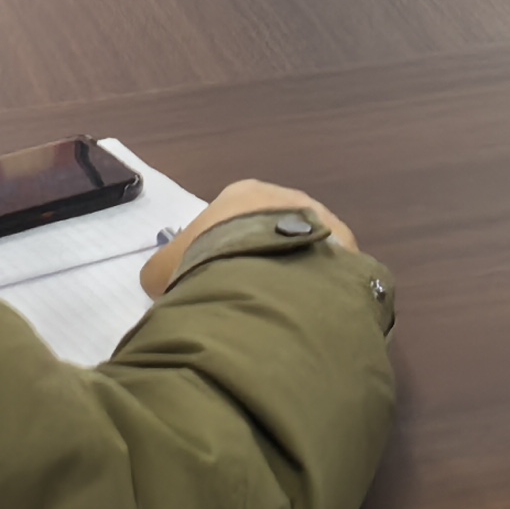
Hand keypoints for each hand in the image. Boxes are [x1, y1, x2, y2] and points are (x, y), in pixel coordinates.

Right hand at [142, 178, 356, 297]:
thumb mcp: (162, 271)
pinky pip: (328, 273)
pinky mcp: (347, 251)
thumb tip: (165, 283)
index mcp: (244, 192)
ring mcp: (323, 221)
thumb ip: (164, 271)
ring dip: (293, 274)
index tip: (214, 278)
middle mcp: (288, 197)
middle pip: (272, 230)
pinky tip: (300, 315)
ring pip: (304, 250)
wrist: (260, 282)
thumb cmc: (205, 264)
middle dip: (261, 260)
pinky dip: (316, 291)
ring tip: (275, 310)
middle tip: (246, 295)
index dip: (220, 250)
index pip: (231, 218)